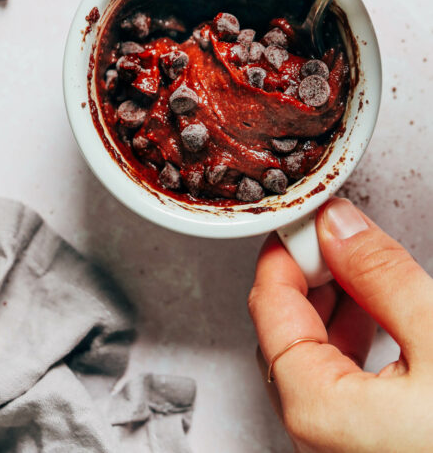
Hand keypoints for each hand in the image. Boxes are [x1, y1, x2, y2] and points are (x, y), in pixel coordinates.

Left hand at [248, 197, 432, 451]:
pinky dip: (351, 348)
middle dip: (307, 280)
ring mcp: (344, 451)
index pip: (270, 309)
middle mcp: (320, 442)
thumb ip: (382, 276)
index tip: (304, 222)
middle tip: (333, 241)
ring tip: (359, 274)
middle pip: (285, 337)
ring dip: (331, 311)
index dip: (285, 255)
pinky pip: (340, 391)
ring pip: (312, 364)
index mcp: (320, 412)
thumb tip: (341, 229)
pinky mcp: (370, 452)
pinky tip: (378, 324)